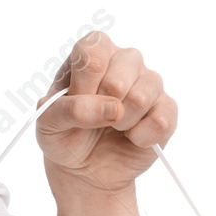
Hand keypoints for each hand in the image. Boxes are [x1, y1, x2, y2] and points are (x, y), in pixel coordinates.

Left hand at [35, 32, 175, 215]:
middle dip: (100, 106)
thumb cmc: (63, 134)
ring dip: (120, 123)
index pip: (93, 49)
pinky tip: (131, 137)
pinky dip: (140, 138)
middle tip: (94, 117)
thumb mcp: (48, 122)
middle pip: (118, 77)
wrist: (84, 167)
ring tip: (112, 126)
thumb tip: (114, 108)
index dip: (84, 83)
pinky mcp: (166, 109)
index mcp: (92, 53)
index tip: (77, 99)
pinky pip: (161, 120)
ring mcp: (149, 83)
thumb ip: (71, 109)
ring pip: (142, 96)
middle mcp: (124, 60)